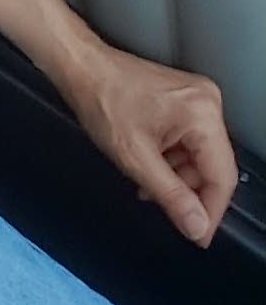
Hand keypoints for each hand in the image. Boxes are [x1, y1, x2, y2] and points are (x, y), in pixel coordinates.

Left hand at [59, 38, 237, 246]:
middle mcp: (208, 103)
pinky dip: (171, 159)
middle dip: (189, 192)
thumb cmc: (101, 100)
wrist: (81, 68)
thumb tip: (196, 225)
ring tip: (146, 185)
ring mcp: (198, 100)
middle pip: (213, 166)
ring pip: (200, 156)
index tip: (199, 235)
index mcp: (202, 114)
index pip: (222, 176)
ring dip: (176, 177)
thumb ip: (170, 195)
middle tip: (167, 213)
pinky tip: (149, 166)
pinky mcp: (186, 101)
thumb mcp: (134, 158)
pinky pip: (189, 141)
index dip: (211, 211)